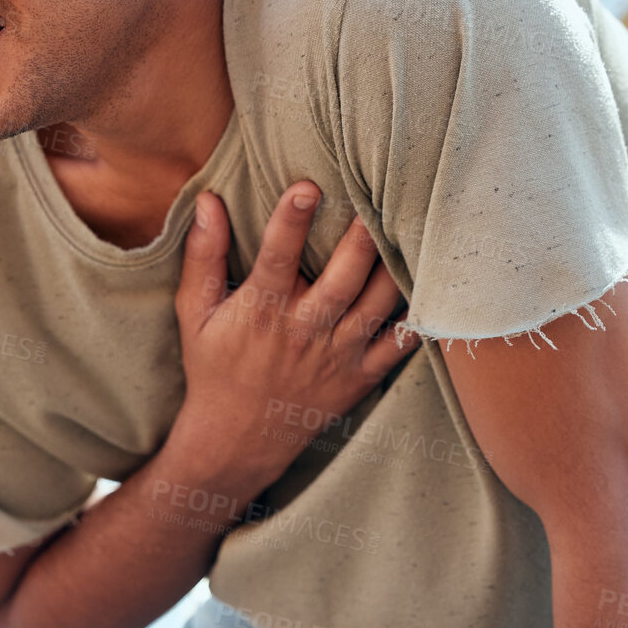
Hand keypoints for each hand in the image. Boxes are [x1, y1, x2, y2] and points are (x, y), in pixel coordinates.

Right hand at [172, 180, 417, 493]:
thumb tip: (208, 201)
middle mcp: (303, 331)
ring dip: (393, 267)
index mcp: (260, 311)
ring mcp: (336, 356)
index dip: (292, 221)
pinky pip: (399, 345)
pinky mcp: (360, 376)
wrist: (236, 440)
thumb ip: (203, 256)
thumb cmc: (215, 367)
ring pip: (376, 305)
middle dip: (362, 239)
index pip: (277, 258)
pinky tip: (432, 283)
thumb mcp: (196, 313)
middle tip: (378, 199)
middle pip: (342, 279)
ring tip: (409, 228)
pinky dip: (418, 318)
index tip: (308, 186)